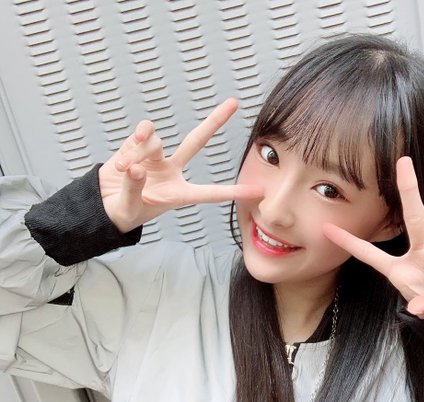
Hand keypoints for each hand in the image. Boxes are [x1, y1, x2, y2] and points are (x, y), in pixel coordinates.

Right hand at [98, 98, 262, 232]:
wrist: (101, 205)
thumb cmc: (121, 212)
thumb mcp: (128, 207)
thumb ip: (133, 188)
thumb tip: (136, 167)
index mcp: (177, 193)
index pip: (210, 192)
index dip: (233, 192)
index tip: (257, 191)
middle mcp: (171, 171)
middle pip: (196, 141)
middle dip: (214, 121)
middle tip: (234, 102)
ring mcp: (155, 157)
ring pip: (156, 140)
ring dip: (139, 152)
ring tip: (124, 171)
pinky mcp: (136, 146)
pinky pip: (141, 135)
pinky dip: (132, 145)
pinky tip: (121, 162)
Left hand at [322, 156, 423, 319]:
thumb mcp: (420, 308)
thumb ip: (419, 309)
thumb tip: (421, 308)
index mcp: (397, 266)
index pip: (368, 253)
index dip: (348, 242)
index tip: (327, 229)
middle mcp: (419, 251)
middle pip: (415, 215)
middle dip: (409, 188)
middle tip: (404, 163)